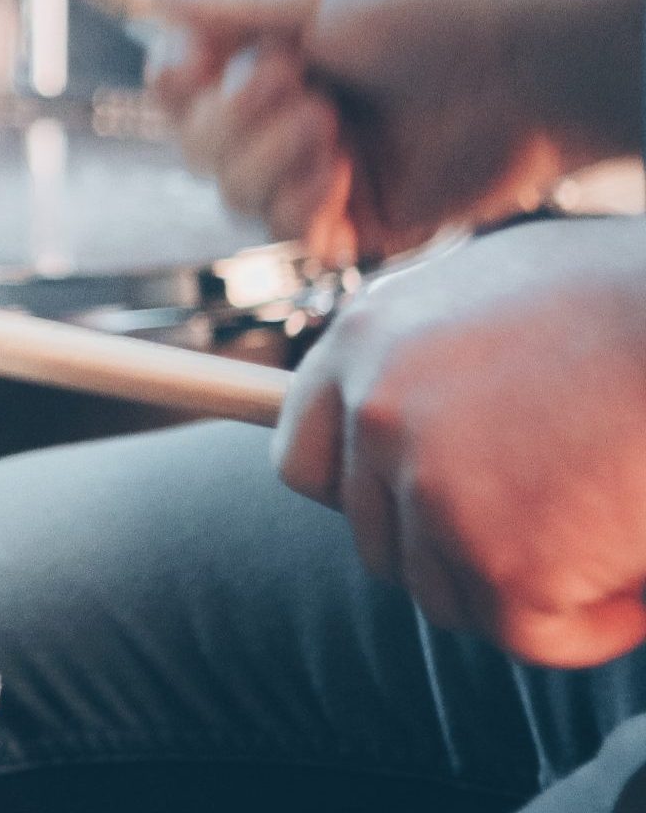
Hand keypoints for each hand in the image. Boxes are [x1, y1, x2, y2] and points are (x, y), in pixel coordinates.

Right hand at [147, 0, 645, 261]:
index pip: (176, 79)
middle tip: (298, 83)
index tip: (202, 62)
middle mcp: (286, 109)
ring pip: (231, 192)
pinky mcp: (357, 217)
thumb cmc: (442, 8)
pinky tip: (340, 172)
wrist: (536, 69)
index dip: (176, 78)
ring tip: (331, 127)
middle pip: (192, 143)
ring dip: (269, 158)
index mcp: (271, 48)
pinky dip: (301, 203)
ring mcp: (319, 166)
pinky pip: (287, 233)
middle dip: (230, 119)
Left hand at [276, 217, 645, 666]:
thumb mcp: (502, 285)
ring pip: (446, 594)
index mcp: (367, 337)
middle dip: (456, 550)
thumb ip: (438, 350)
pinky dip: (589, 626)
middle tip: (549, 528)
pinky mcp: (501, 559)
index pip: (305, 457)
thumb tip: (418, 406)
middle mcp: (377, 410)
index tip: (422, 508)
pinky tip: (636, 578)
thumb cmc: (634, 297)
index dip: (363, 494)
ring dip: (523, 588)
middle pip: (378, 539)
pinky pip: (528, 634)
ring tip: (609, 533)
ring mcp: (431, 487)